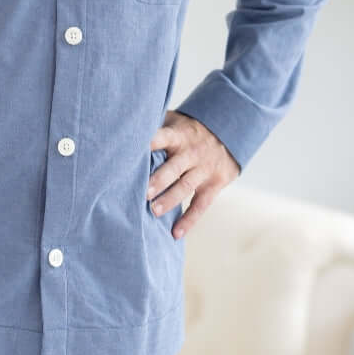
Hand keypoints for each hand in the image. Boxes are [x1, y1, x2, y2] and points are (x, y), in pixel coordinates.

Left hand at [146, 109, 241, 239]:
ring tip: (153, 212)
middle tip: (143, 193)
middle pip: (174, 167)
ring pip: (185, 186)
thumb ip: (155, 126)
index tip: (134, 152)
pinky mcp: (214, 184)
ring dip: (169, 200)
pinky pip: (201, 205)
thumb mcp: (175, 120)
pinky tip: (175, 233)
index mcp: (178, 135)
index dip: (150, 144)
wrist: (229, 131)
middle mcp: (191, 152)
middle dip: (159, 180)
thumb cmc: (188, 129)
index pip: (162, 137)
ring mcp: (204, 169)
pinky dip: (189, 220)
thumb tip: (124, 130)